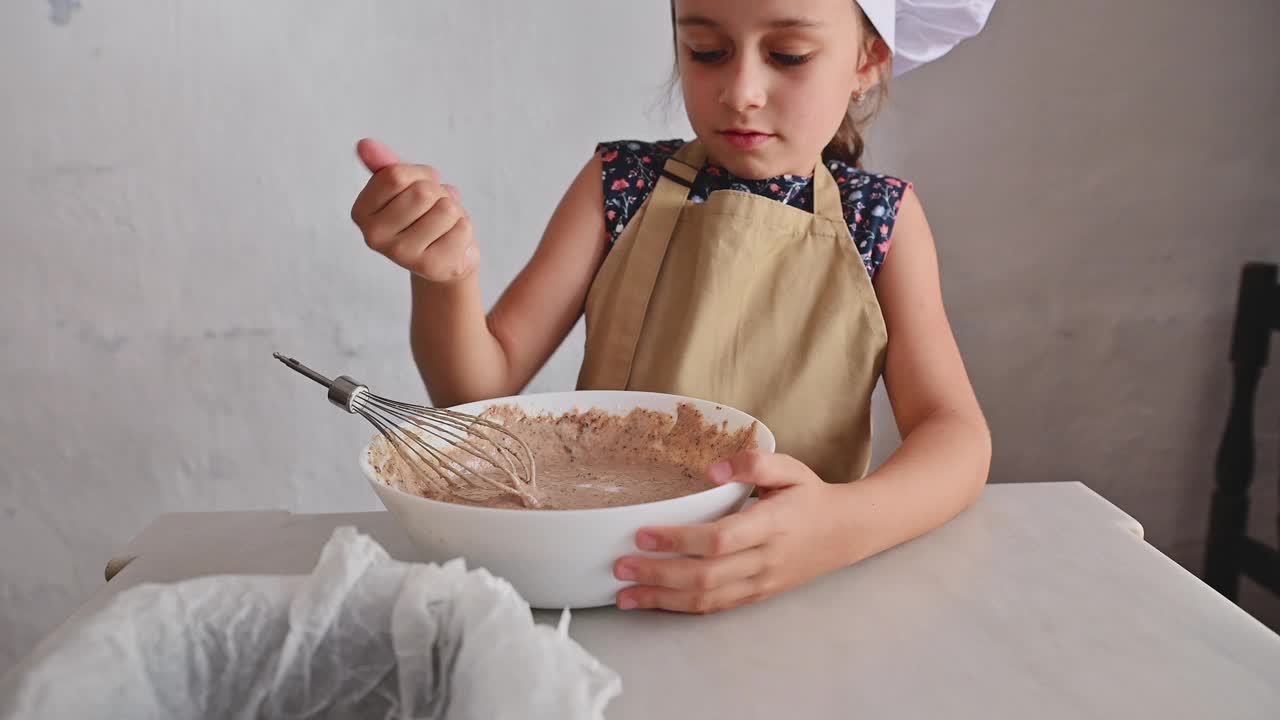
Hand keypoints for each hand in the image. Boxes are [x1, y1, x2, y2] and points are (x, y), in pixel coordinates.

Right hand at [350, 138, 477, 281]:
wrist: (446, 254)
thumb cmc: (423, 213)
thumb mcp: (405, 184)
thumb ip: (385, 164)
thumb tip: (364, 144)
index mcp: (361, 211)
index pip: (396, 175)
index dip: (419, 174)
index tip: (420, 186)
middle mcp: (374, 237)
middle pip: (422, 193)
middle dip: (437, 193)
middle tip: (433, 208)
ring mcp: (401, 255)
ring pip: (446, 210)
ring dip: (453, 211)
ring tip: (442, 224)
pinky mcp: (430, 267)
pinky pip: (462, 229)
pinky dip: (464, 228)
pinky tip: (451, 240)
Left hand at [613, 451, 849, 612]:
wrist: (845, 533)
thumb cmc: (810, 496)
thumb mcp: (789, 467)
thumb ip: (752, 463)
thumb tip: (711, 469)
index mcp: (770, 525)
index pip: (719, 539)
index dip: (679, 540)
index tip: (643, 534)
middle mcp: (764, 560)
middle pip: (705, 576)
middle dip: (658, 575)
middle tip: (620, 567)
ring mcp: (760, 583)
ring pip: (706, 600)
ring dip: (662, 600)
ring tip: (624, 596)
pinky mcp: (755, 596)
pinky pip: (715, 607)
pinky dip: (680, 608)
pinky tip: (654, 602)